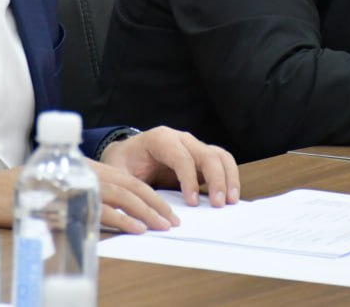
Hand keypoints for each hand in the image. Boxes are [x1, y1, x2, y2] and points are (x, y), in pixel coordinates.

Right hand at [0, 157, 192, 235]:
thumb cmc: (28, 189)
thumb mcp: (63, 184)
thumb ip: (87, 190)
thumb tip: (113, 210)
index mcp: (90, 167)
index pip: (129, 180)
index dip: (150, 196)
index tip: (167, 211)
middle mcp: (88, 172)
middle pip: (131, 187)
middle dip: (155, 205)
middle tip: (172, 221)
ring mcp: (79, 186)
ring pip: (122, 197)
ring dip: (146, 212)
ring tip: (162, 226)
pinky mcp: (70, 202)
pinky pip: (102, 211)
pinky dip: (123, 219)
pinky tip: (137, 228)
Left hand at [99, 126, 240, 208]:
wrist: (127, 154)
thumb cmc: (123, 163)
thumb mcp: (118, 173)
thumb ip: (128, 187)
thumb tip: (139, 209)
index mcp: (160, 139)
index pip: (181, 156)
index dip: (189, 179)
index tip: (192, 202)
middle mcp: (181, 139)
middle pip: (206, 154)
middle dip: (215, 179)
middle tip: (218, 205)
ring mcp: (194, 147)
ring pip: (219, 156)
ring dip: (228, 177)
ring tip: (230, 201)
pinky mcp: (201, 158)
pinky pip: (222, 163)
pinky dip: (229, 177)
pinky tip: (230, 197)